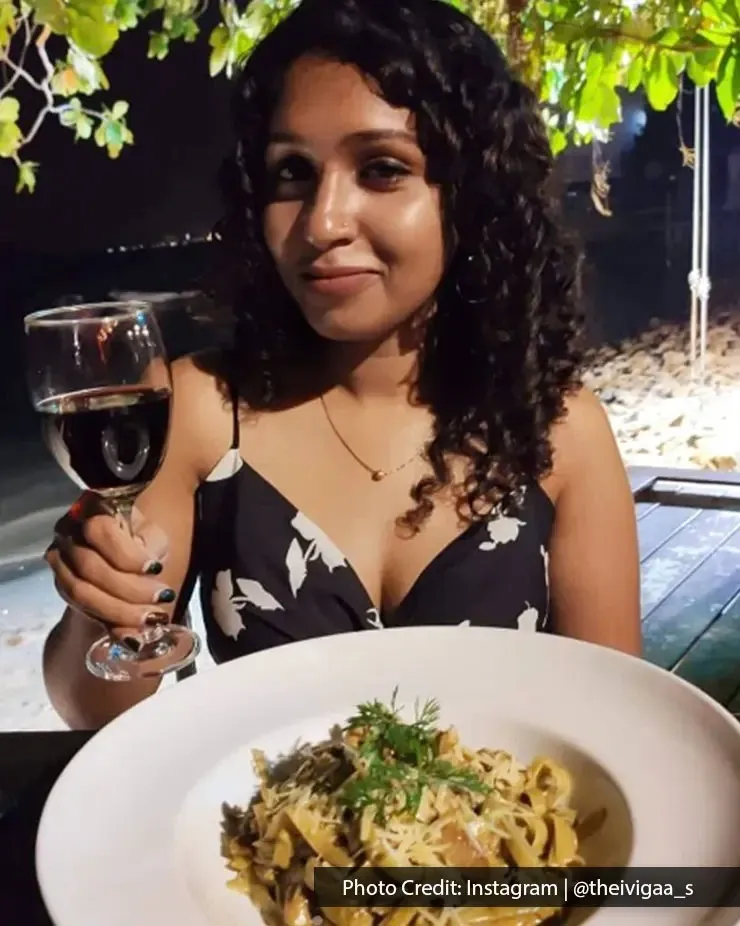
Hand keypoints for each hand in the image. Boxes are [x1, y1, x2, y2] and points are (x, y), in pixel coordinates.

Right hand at [45, 492, 173, 642]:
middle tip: (163, 598)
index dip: (127, 554)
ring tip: (153, 618)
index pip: (100, 531)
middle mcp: (67, 534)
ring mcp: (60, 562)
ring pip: (81, 593)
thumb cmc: (140, 536)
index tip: (156, 568)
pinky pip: (82, 610)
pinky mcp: (62, 586)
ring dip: (120, 611)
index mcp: (90, 512)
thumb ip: (149, 555)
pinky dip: (110, 624)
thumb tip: (151, 580)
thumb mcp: (152, 538)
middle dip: (129, 589)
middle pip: (90, 568)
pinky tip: (133, 635)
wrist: (118, 545)